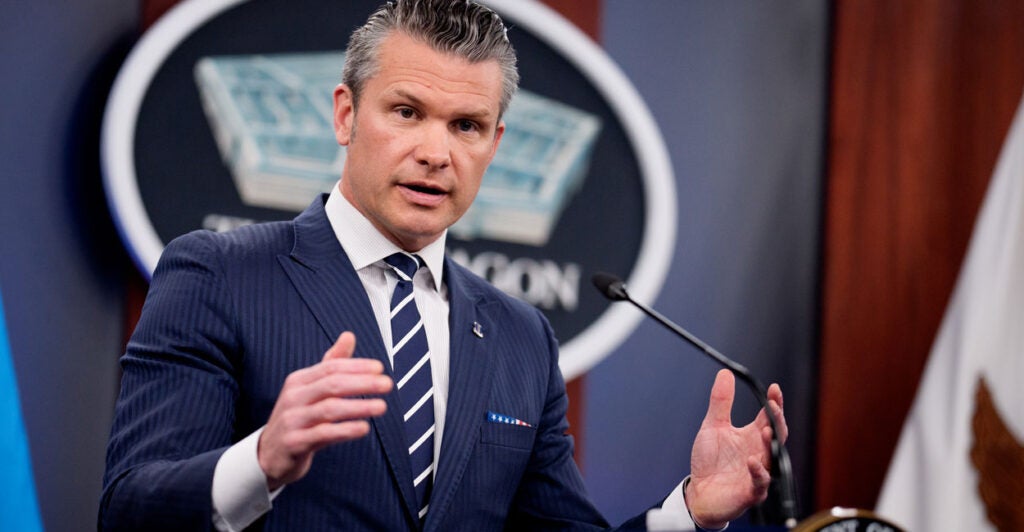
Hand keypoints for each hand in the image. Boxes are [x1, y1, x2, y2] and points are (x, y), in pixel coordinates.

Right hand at [258, 332, 392, 489]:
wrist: (269, 455)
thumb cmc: (297, 418)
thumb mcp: (309, 390)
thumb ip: (331, 364)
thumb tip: (349, 335)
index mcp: (299, 380)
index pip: (331, 368)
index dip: (356, 366)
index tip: (380, 368)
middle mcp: (294, 397)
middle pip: (332, 385)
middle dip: (362, 383)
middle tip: (387, 384)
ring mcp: (292, 420)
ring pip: (329, 409)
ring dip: (359, 407)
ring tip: (382, 406)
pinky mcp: (294, 443)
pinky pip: (323, 434)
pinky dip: (345, 430)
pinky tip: (364, 428)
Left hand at [686, 369, 786, 528]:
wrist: (699, 492)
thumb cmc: (710, 461)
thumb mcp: (713, 426)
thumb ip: (721, 402)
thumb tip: (726, 373)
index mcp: (752, 436)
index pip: (769, 416)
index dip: (774, 402)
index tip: (774, 388)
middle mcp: (759, 452)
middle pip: (777, 434)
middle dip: (778, 420)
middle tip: (774, 405)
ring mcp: (758, 472)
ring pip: (772, 457)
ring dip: (770, 443)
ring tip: (766, 429)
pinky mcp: (751, 491)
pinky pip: (760, 482)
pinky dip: (758, 471)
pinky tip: (752, 460)